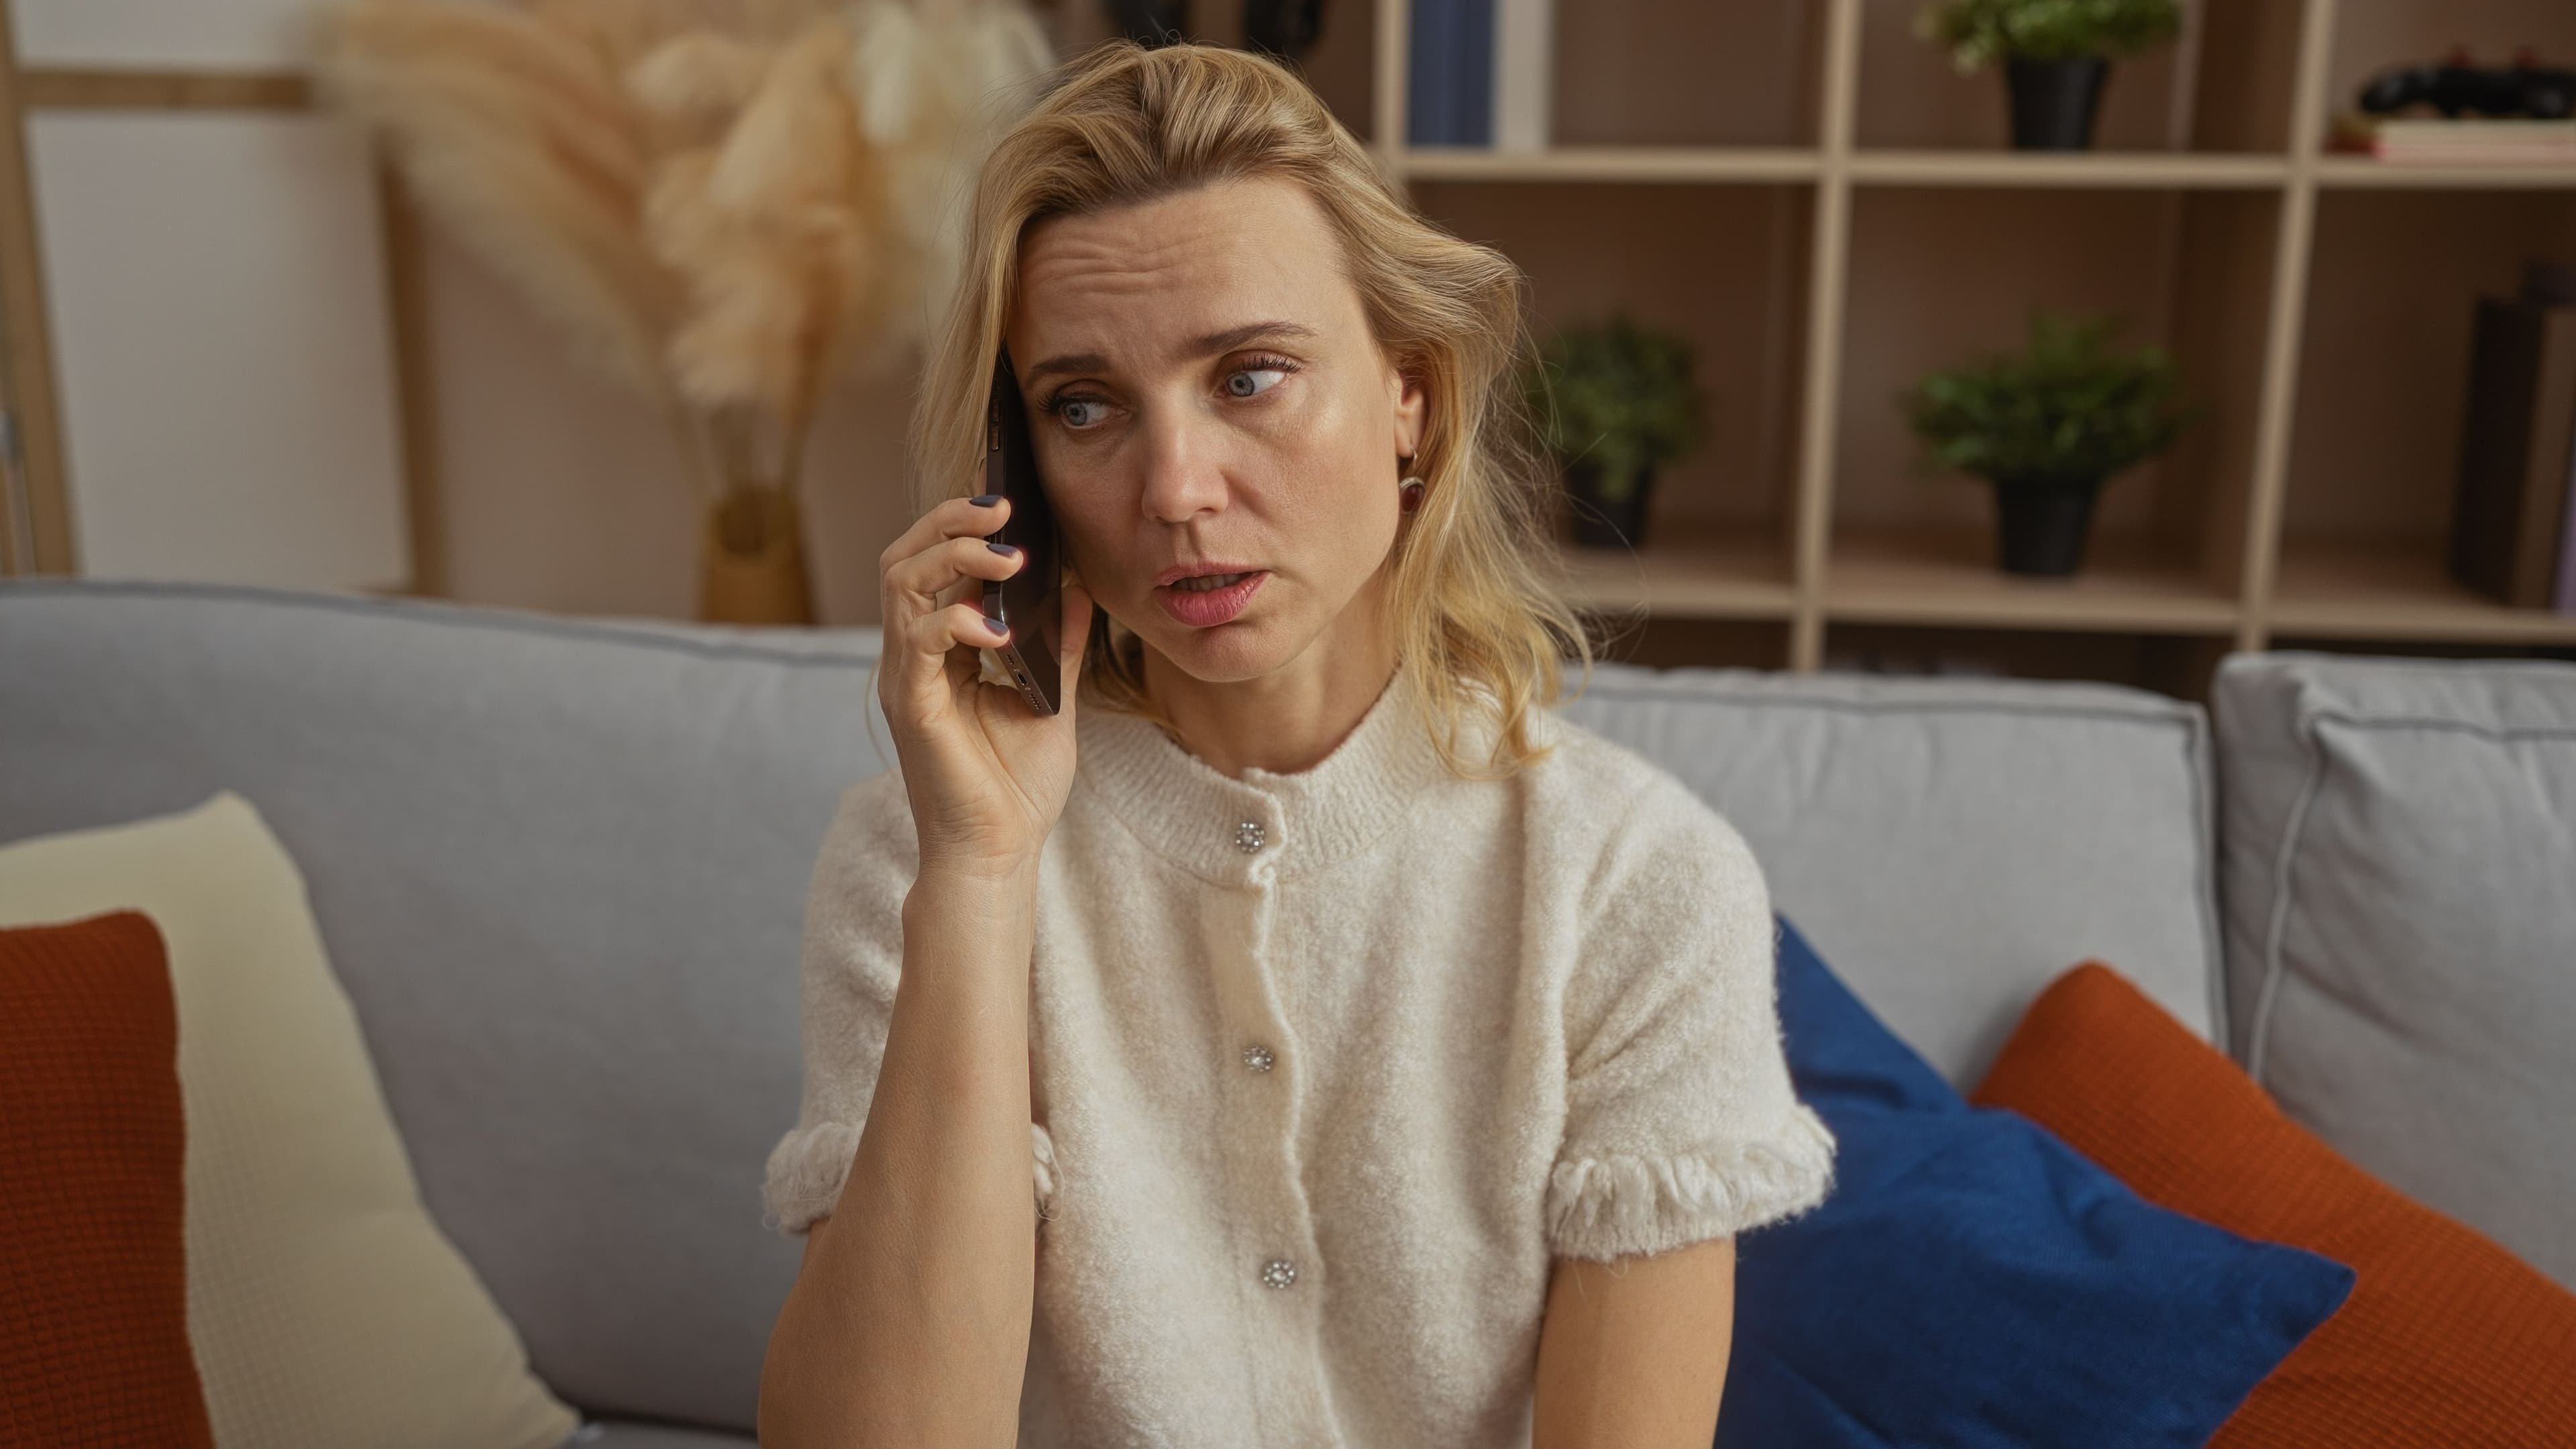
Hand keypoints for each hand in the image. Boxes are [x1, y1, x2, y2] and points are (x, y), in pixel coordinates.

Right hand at [877, 493, 1094, 879]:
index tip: (1010, 499)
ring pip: (900, 583)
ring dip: (953, 556)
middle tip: (1004, 507)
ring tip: (1008, 554)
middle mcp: (913, 656)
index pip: (933, 564)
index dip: (962, 524)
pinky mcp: (911, 705)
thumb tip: (1081, 588)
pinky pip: (917, 641)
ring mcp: (906, 678)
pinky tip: (998, 629)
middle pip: (904, 557)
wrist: (998, 854)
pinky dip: (954, 620)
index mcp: (941, 650)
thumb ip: (1063, 644)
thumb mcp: (1053, 699)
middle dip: (950, 520)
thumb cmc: (1015, 786)